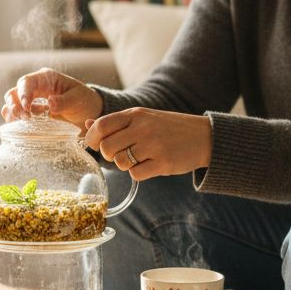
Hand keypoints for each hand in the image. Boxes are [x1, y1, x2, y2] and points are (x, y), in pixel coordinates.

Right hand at [2, 68, 102, 129]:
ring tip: (22, 122)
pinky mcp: (31, 112)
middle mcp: (35, 87)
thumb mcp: (78, 99)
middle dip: (15, 104)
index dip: (23, 93)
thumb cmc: (83, 100)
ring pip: (12, 103)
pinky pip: (16, 114)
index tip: (26, 107)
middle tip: (25, 117)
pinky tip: (20, 126)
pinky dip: (14, 120)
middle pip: (14, 92)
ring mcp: (31, 99)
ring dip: (12, 113)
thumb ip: (64, 101)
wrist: (87, 111)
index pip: (27, 82)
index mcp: (45, 78)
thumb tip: (50, 103)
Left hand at [83, 108, 212, 179]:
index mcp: (136, 114)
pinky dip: (138, 173)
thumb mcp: (143, 118)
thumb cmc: (168, 127)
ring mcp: (154, 146)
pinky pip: (135, 175)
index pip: (101, 126)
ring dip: (125, 164)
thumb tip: (87, 124)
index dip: (92, 138)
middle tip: (120, 154)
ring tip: (139, 158)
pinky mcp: (163, 163)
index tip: (95, 145)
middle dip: (108, 155)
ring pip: (120, 163)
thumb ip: (116, 122)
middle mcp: (143, 128)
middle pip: (107, 148)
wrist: (203, 136)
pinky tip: (149, 165)